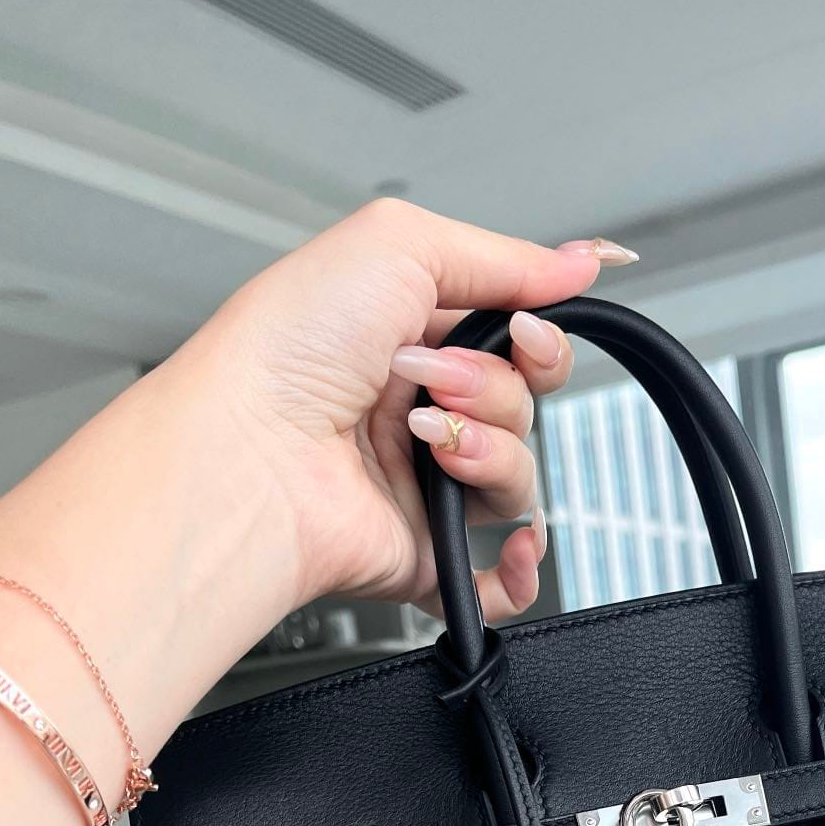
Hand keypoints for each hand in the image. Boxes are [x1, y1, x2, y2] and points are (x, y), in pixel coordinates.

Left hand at [176, 200, 636, 622]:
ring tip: (426, 439)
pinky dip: (517, 571)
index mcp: (406, 336)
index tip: (524, 330)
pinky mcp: (419, 551)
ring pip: (516, 476)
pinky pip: (493, 579)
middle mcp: (412, 409)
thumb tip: (579, 263)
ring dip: (490, 450)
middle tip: (439, 381)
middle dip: (500, 388)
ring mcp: (417, 483)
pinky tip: (513, 547)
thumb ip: (501, 254)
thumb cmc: (284, 350)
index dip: (536, 338)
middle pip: (522, 405)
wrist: (245, 451)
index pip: (512, 340)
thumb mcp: (397, 245)